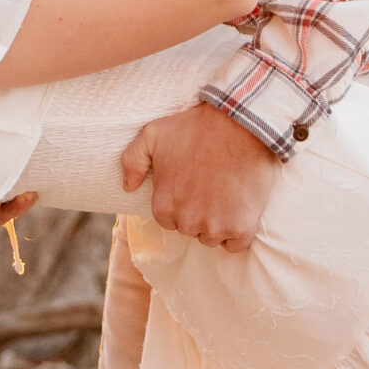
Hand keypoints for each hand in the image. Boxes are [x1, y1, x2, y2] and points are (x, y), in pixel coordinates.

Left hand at [120, 103, 277, 250]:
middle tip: (211, 186)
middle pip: (191, 229)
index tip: (193, 185)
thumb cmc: (196, 127)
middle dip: (199, 213)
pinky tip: (240, 207)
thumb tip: (128, 187)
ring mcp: (215, 227)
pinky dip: (239, 231)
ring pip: (213, 238)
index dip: (181, 203)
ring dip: (219, 223)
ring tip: (227, 193)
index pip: (169, 220)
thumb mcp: (153, 134)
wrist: (240, 124)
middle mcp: (187, 221)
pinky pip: (236, 244)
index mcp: (164, 206)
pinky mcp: (241, 228)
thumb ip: (132, 161)